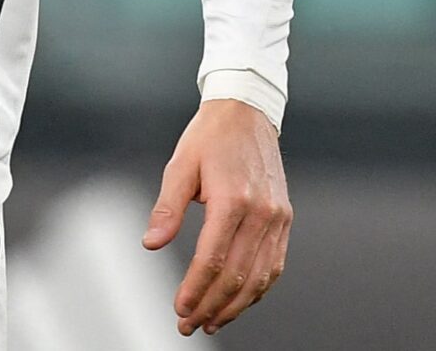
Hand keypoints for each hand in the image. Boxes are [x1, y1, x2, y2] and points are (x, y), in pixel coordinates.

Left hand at [142, 98, 291, 334]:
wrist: (247, 111)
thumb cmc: (209, 137)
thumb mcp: (180, 166)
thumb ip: (167, 208)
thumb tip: (151, 244)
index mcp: (233, 199)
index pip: (213, 259)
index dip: (195, 290)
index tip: (179, 309)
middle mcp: (262, 213)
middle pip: (238, 275)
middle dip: (212, 306)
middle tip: (190, 324)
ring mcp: (278, 218)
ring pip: (260, 277)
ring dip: (236, 306)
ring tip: (212, 321)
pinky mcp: (285, 219)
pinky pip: (275, 265)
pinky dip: (258, 289)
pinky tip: (239, 301)